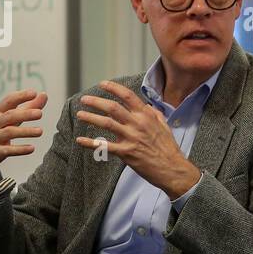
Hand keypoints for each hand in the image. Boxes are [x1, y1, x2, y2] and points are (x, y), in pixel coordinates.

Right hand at [0, 89, 48, 178]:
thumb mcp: (8, 118)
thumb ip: (27, 107)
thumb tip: (44, 94)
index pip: (8, 101)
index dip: (20, 96)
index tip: (34, 93)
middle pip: (9, 116)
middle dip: (24, 114)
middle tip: (40, 113)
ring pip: (9, 132)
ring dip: (25, 131)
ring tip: (40, 131)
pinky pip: (8, 150)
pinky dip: (20, 149)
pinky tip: (32, 148)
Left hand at [75, 81, 199, 197]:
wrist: (172, 169)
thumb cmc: (169, 149)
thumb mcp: (165, 127)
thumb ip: (155, 114)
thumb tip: (147, 106)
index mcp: (147, 116)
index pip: (127, 96)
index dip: (113, 88)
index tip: (102, 84)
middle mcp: (138, 124)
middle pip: (112, 107)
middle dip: (96, 101)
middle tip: (85, 99)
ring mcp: (131, 138)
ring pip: (106, 123)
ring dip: (91, 117)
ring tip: (80, 114)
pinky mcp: (126, 153)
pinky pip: (104, 146)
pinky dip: (90, 142)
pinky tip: (80, 140)